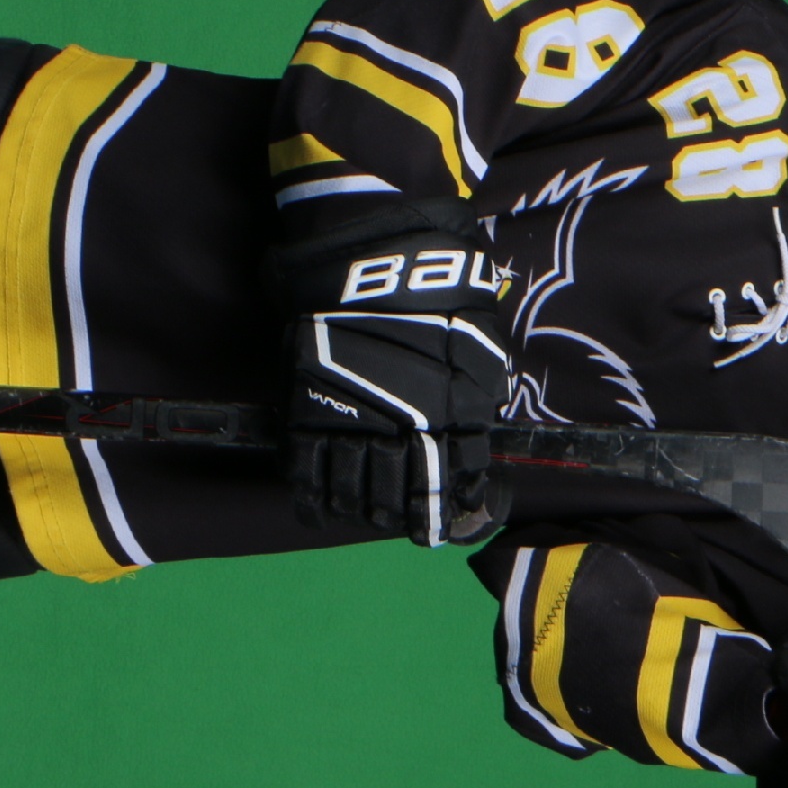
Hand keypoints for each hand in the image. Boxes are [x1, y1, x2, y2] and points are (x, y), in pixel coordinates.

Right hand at [277, 201, 512, 545]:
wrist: (375, 261)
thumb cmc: (441, 297)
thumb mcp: (482, 347)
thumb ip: (478, 397)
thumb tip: (474, 433)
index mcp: (451, 421)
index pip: (454, 487)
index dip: (454, 515)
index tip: (452, 525)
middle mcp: (402, 433)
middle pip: (400, 499)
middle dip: (405, 517)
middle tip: (408, 522)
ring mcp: (351, 425)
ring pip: (354, 492)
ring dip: (362, 510)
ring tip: (368, 511)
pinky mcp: (307, 411)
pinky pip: (306, 472)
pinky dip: (313, 500)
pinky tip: (320, 511)